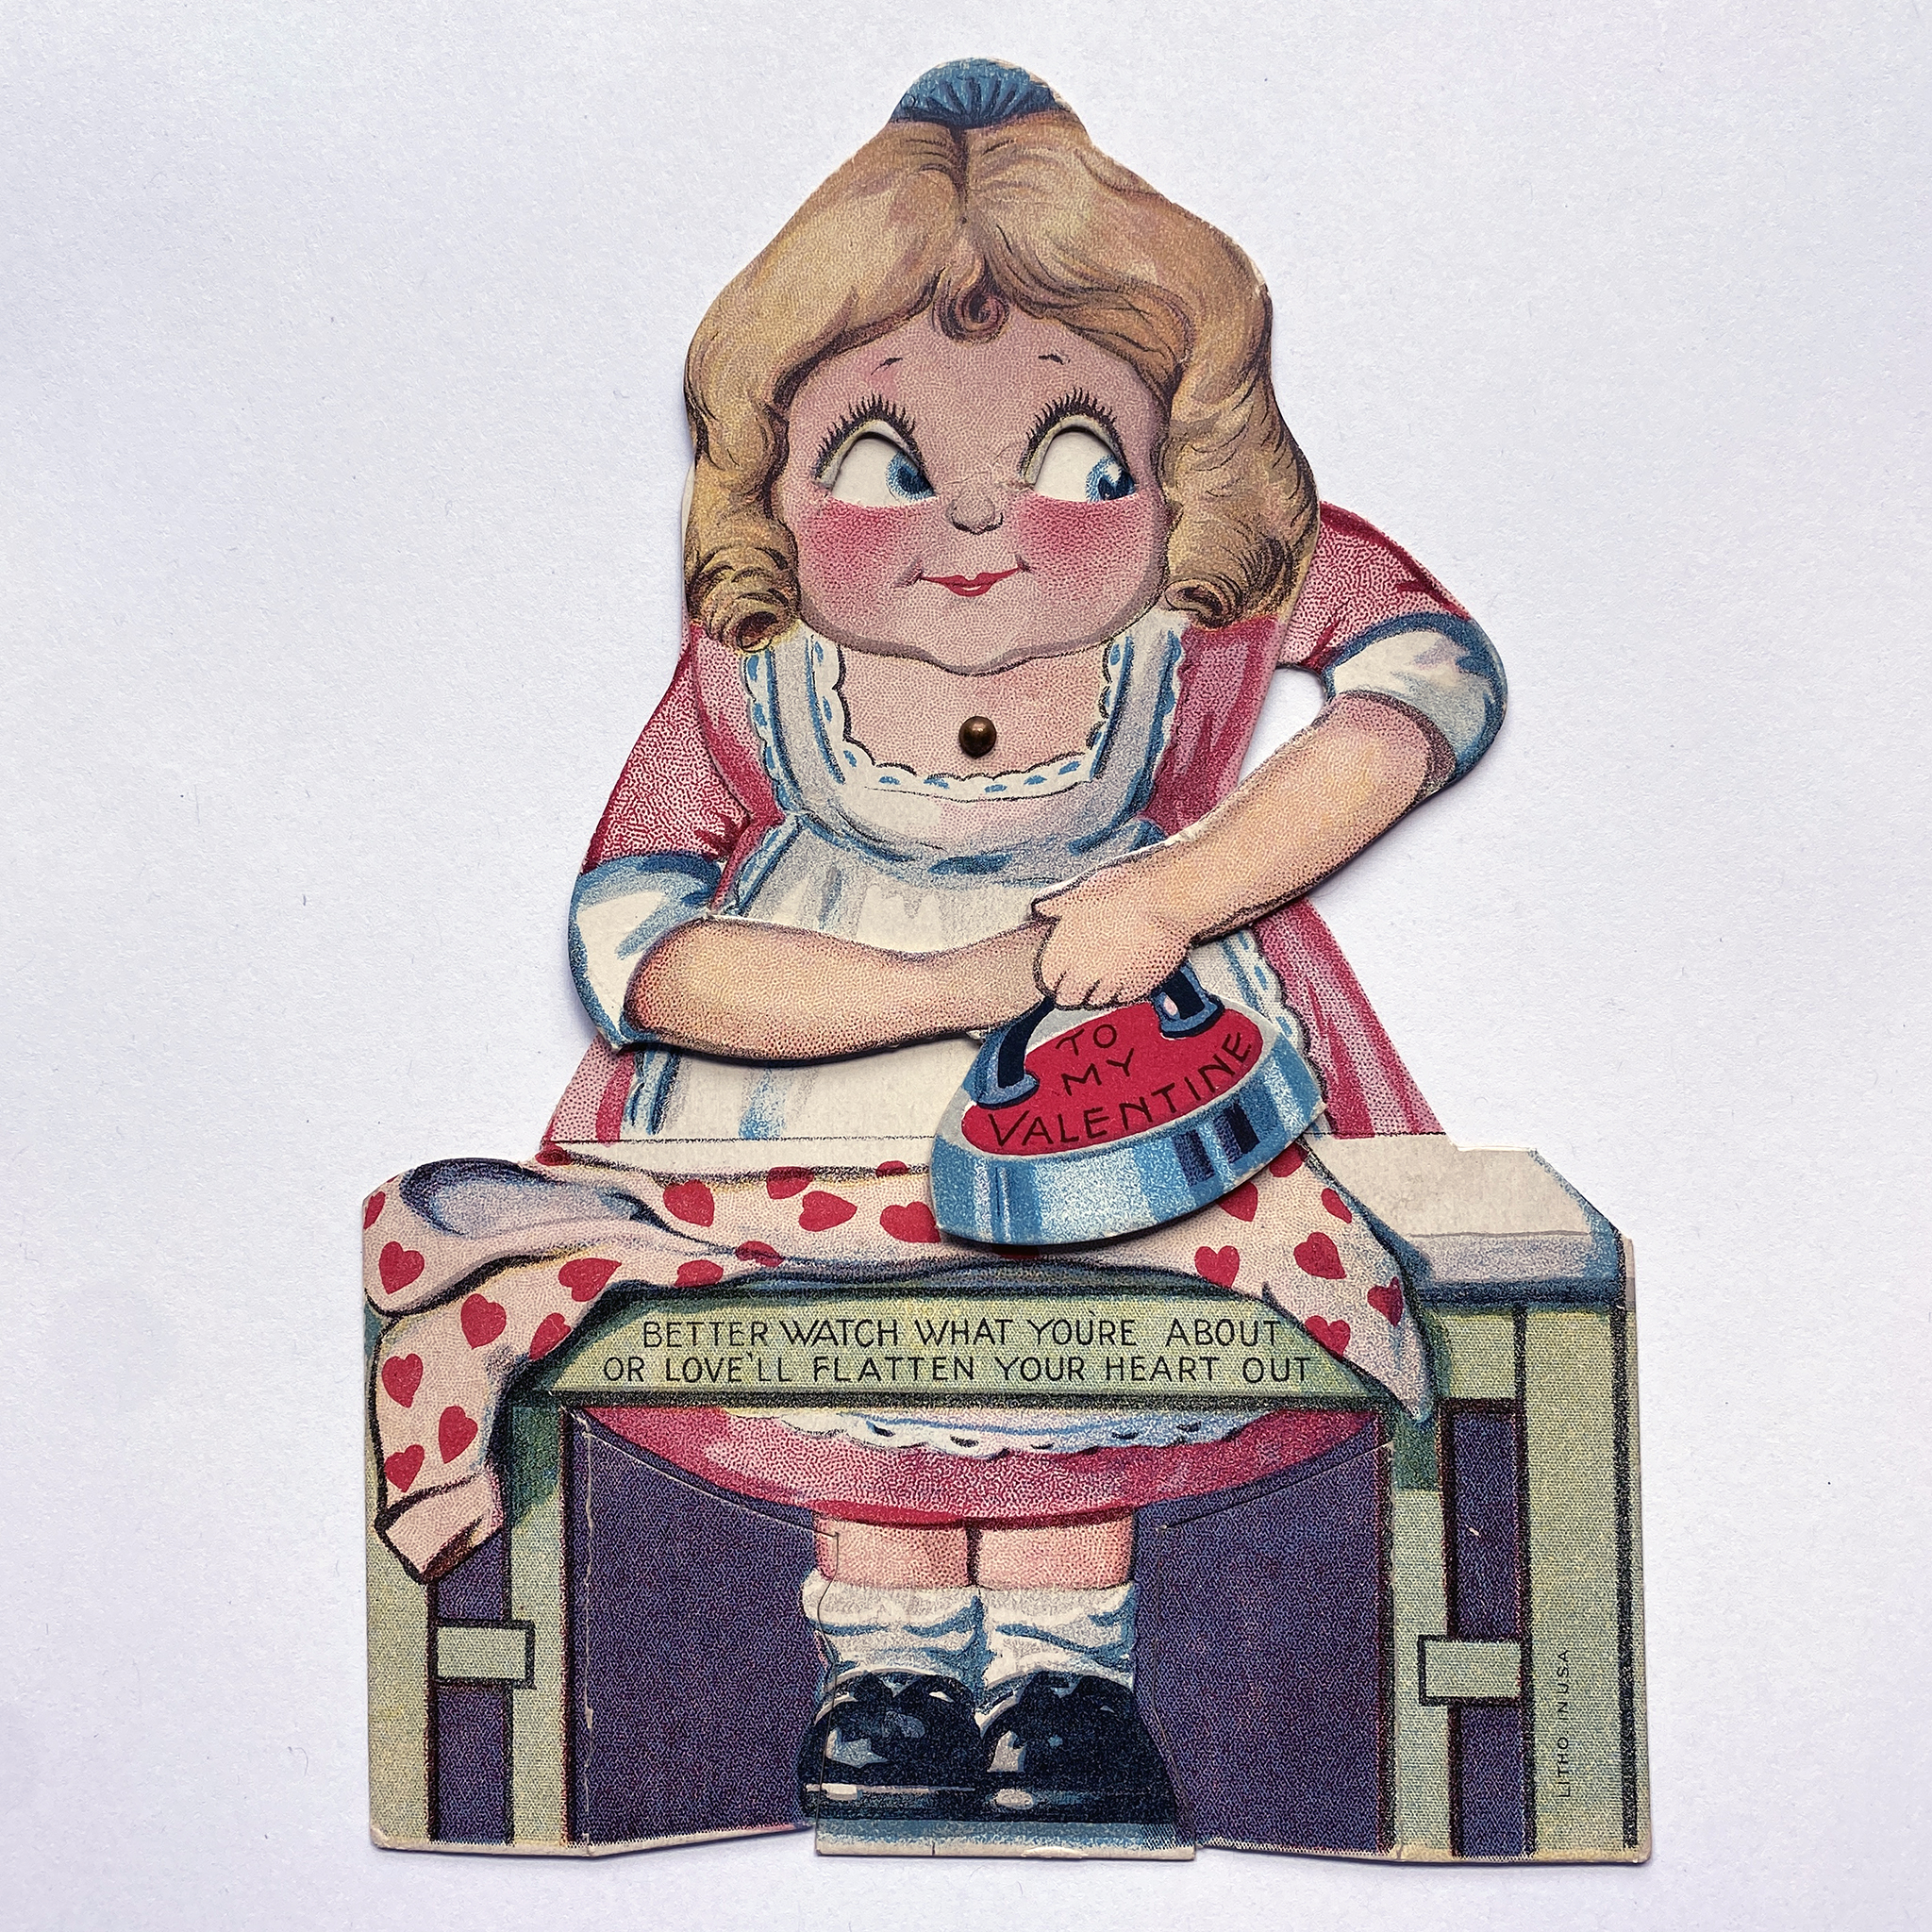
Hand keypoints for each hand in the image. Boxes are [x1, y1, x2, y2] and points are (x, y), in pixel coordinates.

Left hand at [1032, 861, 1195, 1009]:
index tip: (1057, 970)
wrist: (1167, 897)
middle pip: (1070, 997)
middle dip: (1071, 990)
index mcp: (1065, 951)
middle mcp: (1088, 973)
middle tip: (1076, 981)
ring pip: (1099, 1000)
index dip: (1052, 974)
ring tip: (1101, 978)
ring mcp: (1116, 982)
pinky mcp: (1144, 984)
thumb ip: (1055, 902)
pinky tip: (1126, 977)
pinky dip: (1124, 991)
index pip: (1048, 979)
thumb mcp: (1078, 889)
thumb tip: (1041, 906)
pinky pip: (1128, 997)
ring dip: (1097, 992)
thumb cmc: (1125, 889)